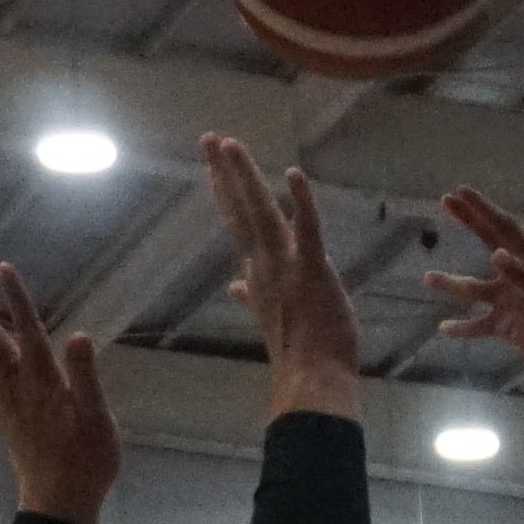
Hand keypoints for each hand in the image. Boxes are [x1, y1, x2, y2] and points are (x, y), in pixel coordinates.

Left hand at [0, 263, 119, 523]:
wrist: (61, 502)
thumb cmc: (87, 461)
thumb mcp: (97, 418)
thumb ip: (86, 377)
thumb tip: (79, 337)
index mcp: (44, 381)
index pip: (28, 331)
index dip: (16, 299)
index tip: (3, 267)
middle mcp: (17, 386)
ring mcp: (4, 400)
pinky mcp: (0, 414)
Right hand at [200, 137, 360, 425]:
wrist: (312, 384)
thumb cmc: (300, 356)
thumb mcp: (271, 319)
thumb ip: (252, 297)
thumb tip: (234, 287)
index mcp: (258, 275)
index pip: (237, 225)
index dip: (225, 193)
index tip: (213, 167)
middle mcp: (265, 266)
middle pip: (240, 210)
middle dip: (224, 173)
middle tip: (209, 138)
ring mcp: (286, 268)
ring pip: (262, 213)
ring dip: (245, 177)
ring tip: (229, 145)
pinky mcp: (313, 272)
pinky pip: (308, 231)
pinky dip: (301, 203)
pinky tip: (293, 174)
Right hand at [426, 190, 523, 405]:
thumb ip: (521, 275)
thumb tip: (496, 253)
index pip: (504, 227)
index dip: (483, 209)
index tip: (461, 192)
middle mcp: (519, 275)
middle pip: (489, 242)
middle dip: (468, 222)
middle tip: (445, 201)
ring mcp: (511, 301)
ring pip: (474, 289)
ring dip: (451, 284)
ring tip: (427, 278)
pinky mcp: (506, 326)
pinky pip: (478, 325)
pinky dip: (462, 328)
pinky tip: (443, 328)